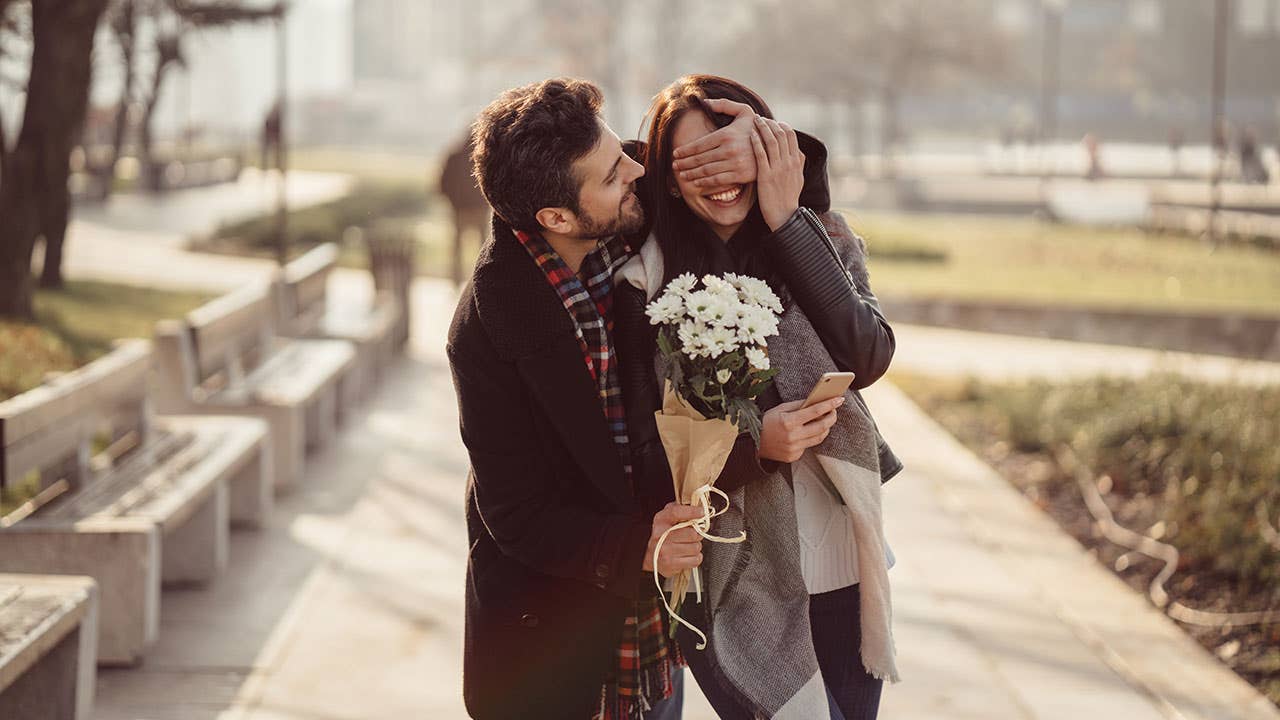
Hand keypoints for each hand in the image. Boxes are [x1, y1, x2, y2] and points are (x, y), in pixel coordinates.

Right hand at [642, 502, 705, 577]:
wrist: (648, 556)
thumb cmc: (663, 534)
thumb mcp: (667, 517)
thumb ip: (680, 509)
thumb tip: (697, 506)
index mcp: (661, 520)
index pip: (676, 512)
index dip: (691, 511)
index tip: (701, 512)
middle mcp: (660, 535)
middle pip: (692, 533)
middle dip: (697, 534)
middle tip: (693, 535)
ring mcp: (665, 551)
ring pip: (695, 547)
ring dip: (695, 547)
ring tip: (688, 546)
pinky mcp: (670, 565)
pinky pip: (695, 560)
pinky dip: (695, 558)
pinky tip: (688, 555)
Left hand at [671, 98, 757, 189]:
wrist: (776, 148)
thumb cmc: (756, 129)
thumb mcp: (744, 112)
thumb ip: (724, 104)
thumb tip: (705, 102)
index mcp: (726, 134)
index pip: (699, 144)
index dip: (684, 151)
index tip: (675, 154)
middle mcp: (729, 149)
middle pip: (699, 159)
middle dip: (684, 163)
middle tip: (675, 166)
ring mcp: (734, 163)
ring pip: (706, 171)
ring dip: (691, 174)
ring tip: (682, 175)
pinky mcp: (740, 175)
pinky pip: (717, 180)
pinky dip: (704, 182)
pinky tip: (696, 183)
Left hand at [750, 116, 804, 231]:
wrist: (785, 216)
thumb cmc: (789, 199)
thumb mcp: (798, 179)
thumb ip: (798, 164)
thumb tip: (799, 153)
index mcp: (796, 162)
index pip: (791, 136)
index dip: (781, 126)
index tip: (773, 122)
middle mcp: (789, 162)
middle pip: (781, 135)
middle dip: (770, 123)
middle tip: (760, 118)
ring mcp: (778, 168)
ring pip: (771, 141)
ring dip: (763, 128)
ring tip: (754, 121)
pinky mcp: (766, 176)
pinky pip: (761, 153)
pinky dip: (756, 141)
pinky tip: (750, 134)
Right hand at [758, 397, 843, 462]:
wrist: (752, 443)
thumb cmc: (766, 423)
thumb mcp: (780, 409)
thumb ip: (798, 405)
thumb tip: (815, 401)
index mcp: (789, 422)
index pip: (815, 412)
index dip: (829, 405)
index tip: (839, 400)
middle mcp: (793, 436)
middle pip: (822, 426)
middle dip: (831, 417)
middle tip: (834, 411)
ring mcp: (794, 448)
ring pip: (819, 438)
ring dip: (825, 428)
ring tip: (825, 420)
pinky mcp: (794, 456)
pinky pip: (808, 446)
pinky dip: (810, 438)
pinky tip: (807, 432)